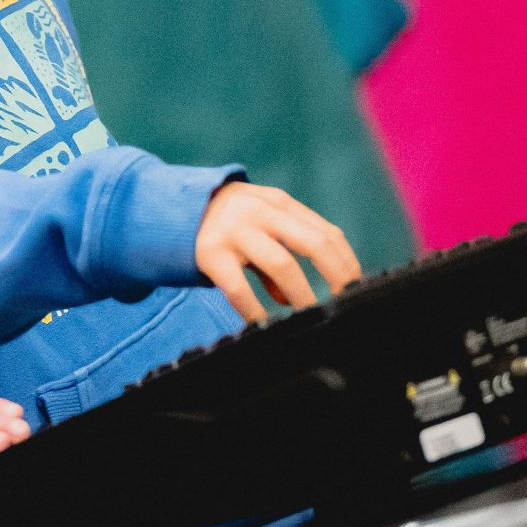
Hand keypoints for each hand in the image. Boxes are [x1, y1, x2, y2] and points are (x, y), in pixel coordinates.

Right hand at [193, 182, 360, 323]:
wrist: (171, 207)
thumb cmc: (226, 223)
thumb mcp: (257, 225)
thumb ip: (280, 252)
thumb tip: (293, 297)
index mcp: (279, 203)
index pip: (326, 232)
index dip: (346, 262)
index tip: (355, 288)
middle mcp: (261, 212)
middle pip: (313, 242)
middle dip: (337, 274)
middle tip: (345, 301)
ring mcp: (235, 231)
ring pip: (282, 264)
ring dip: (301, 294)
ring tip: (307, 313)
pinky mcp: (211, 253)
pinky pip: (240, 288)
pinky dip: (255, 309)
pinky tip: (262, 323)